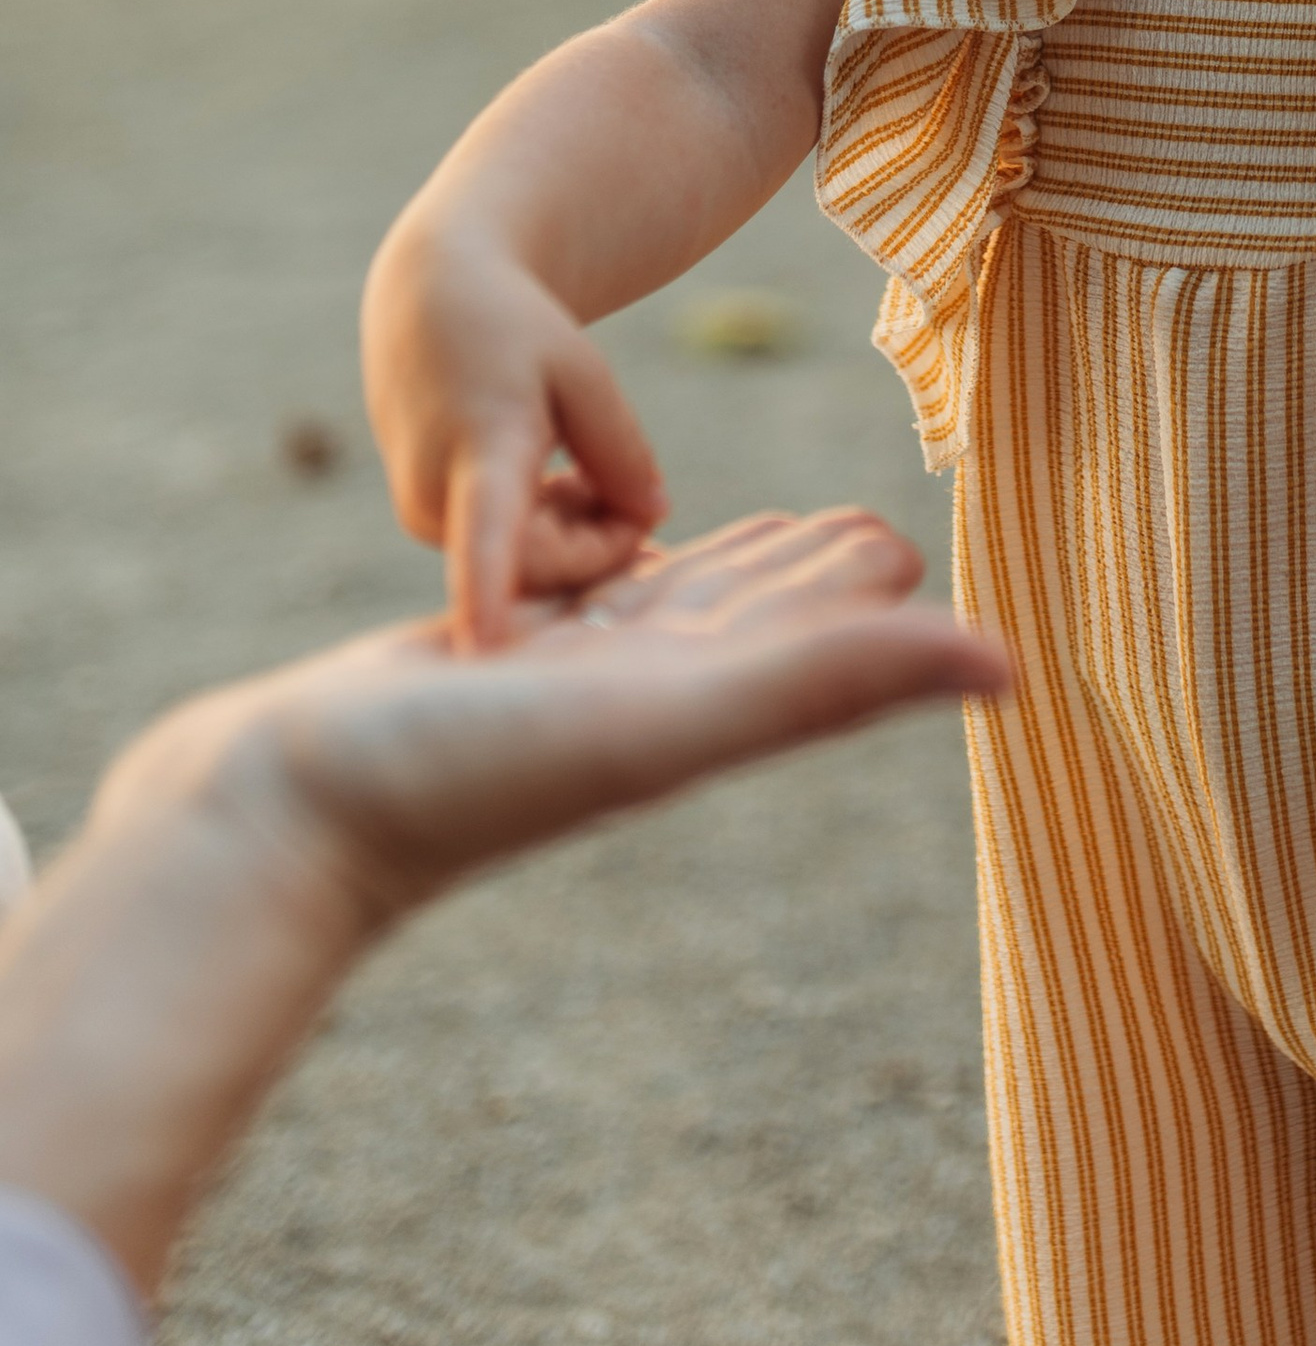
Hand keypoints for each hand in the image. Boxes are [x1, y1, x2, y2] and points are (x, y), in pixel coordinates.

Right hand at [89, 511, 1013, 922]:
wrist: (271, 816)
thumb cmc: (459, 783)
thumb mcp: (672, 717)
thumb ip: (836, 675)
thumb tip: (1014, 662)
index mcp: (697, 711)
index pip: (813, 641)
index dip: (877, 600)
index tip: (934, 561)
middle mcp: (634, 703)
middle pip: (752, 624)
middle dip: (817, 578)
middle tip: (879, 528)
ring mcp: (548, 690)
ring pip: (663, 618)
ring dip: (731, 574)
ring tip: (779, 536)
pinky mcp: (468, 669)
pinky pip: (565, 613)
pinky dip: (610, 578)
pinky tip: (605, 566)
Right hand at [363, 222, 667, 646]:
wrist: (429, 302)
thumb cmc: (512, 329)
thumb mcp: (584, 373)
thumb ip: (621, 451)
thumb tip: (652, 517)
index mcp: (480, 453)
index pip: (485, 536)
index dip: (486, 596)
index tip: (482, 653)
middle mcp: (438, 500)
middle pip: (541, 565)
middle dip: (602, 543)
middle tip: (639, 496)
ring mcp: (427, 518)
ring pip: (526, 560)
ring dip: (577, 530)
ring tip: (592, 469)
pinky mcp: (431, 522)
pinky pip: (506, 547)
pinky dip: (550, 526)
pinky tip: (567, 483)